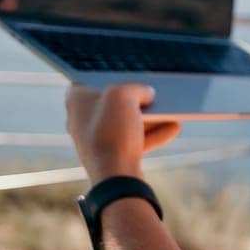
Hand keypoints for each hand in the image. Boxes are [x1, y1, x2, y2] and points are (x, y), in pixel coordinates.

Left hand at [65, 83, 181, 180]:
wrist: (115, 176)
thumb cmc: (113, 130)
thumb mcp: (125, 94)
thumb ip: (137, 88)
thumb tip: (147, 94)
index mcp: (75, 100)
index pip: (92, 78)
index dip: (112, 74)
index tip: (130, 72)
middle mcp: (81, 119)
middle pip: (114, 102)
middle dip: (138, 98)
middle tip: (155, 91)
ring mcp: (96, 140)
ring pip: (126, 122)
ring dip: (151, 117)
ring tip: (173, 108)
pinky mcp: (111, 157)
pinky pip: (134, 141)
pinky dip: (152, 135)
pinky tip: (174, 128)